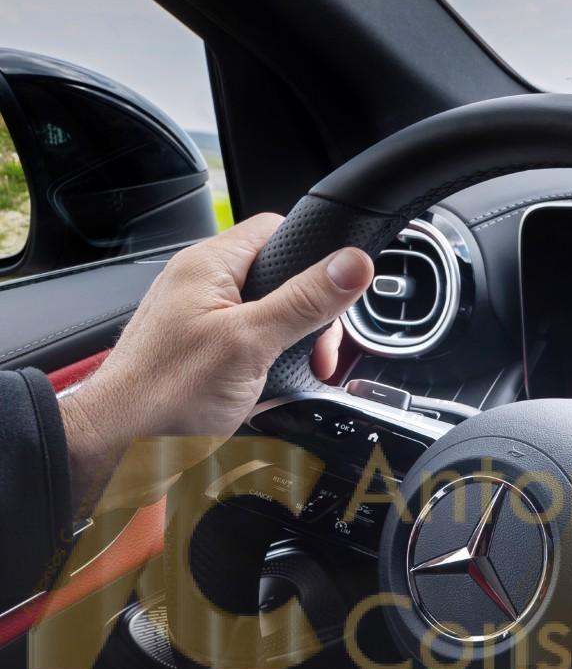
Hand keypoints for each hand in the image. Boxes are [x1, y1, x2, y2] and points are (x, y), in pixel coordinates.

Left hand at [61, 213, 373, 510]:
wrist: (121, 438)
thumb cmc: (167, 390)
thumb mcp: (252, 342)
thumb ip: (306, 300)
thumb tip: (353, 263)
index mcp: (209, 264)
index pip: (277, 229)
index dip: (314, 258)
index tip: (334, 296)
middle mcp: (200, 282)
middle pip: (279, 276)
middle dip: (308, 316)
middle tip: (316, 351)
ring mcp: (197, 313)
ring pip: (266, 311)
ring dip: (289, 343)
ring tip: (289, 372)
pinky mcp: (198, 344)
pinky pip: (247, 339)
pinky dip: (266, 360)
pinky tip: (266, 384)